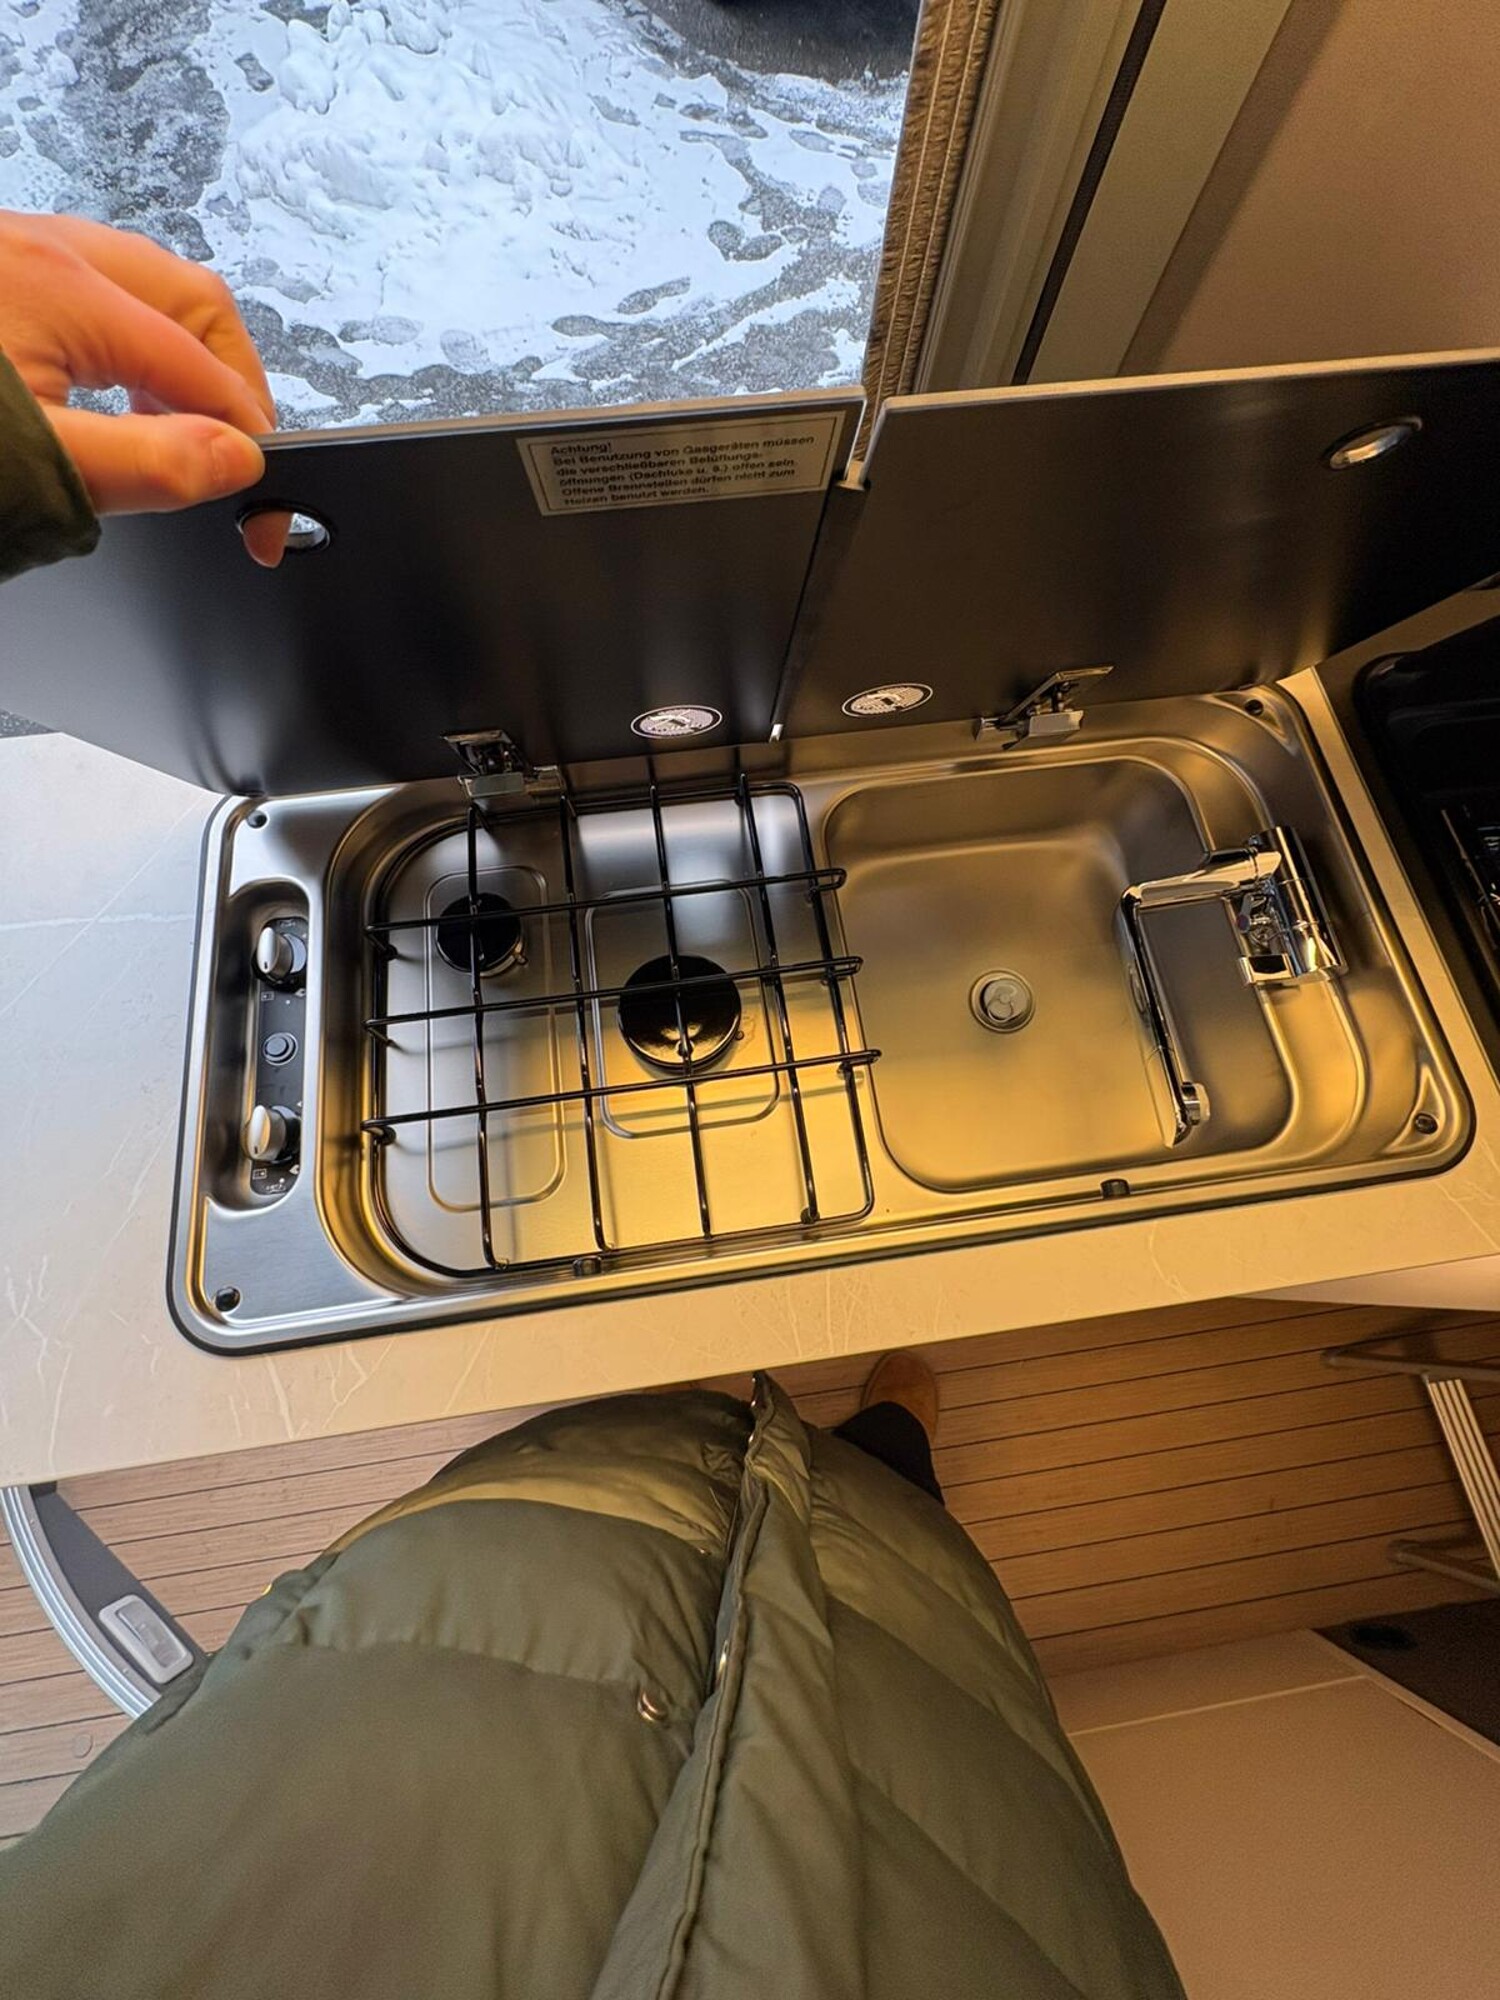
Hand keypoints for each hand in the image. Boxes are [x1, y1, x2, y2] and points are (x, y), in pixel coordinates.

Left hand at [0, 211, 284, 565]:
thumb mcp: (34, 466)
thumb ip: (148, 465)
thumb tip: (232, 462)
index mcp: (64, 289)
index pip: (204, 372)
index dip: (247, 446)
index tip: (257, 506)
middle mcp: (41, 249)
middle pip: (192, 302)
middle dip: (232, 380)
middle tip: (238, 457)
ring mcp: (9, 248)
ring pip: (141, 284)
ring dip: (179, 354)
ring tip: (178, 430)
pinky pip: (87, 286)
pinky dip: (122, 340)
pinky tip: (106, 393)